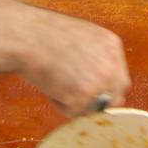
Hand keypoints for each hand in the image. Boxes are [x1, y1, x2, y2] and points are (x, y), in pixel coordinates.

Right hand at [16, 8, 130, 115]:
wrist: (28, 36)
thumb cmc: (45, 34)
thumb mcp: (82, 36)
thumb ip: (95, 56)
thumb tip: (95, 77)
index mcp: (112, 46)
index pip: (119, 78)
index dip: (106, 88)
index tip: (93, 92)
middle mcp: (111, 65)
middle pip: (116, 97)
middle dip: (98, 102)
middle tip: (78, 98)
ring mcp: (99, 83)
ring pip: (94, 109)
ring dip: (77, 103)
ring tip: (56, 84)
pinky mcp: (82, 97)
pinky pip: (74, 112)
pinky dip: (61, 104)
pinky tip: (51, 86)